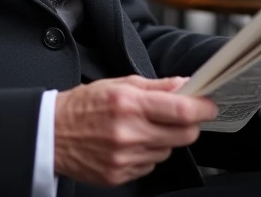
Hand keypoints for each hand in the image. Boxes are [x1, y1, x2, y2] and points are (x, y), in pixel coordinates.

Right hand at [54, 76, 216, 187]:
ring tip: (141, 128)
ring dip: (163, 139)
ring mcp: (125, 159)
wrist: (51, 133)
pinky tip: (129, 143)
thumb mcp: (119, 84)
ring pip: (168, 151)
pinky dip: (147, 154)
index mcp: (129, 105)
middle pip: (184, 135)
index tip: (209, 104)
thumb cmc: (84, 105)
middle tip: (178, 115)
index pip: (182, 110)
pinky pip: (150, 165)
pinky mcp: (119, 176)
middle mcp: (129, 133)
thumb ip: (156, 86)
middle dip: (188, 124)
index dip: (203, 107)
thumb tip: (186, 84)